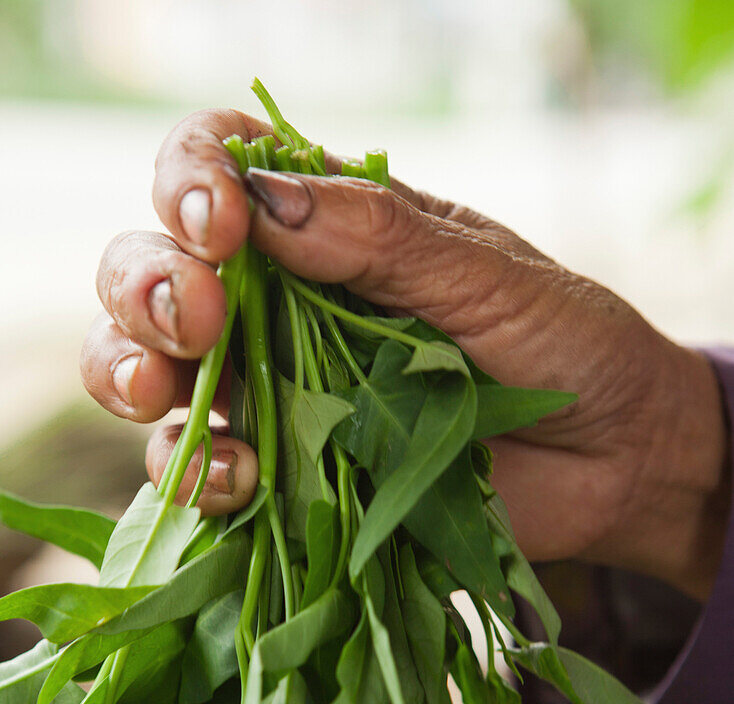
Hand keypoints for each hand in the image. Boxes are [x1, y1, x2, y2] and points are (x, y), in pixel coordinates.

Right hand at [81, 109, 729, 597]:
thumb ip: (383, 238)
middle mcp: (283, 306)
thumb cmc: (567, 343)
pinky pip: (204, 471)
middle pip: (153, 273)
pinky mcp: (290, 475)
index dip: (188, 182)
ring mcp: (278, 393)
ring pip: (152, 372)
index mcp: (329, 228)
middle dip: (146, 287)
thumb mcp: (486, 274)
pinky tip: (234, 479)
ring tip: (168, 393)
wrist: (613, 458)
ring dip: (132, 374)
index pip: (216, 170)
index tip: (220, 224)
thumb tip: (262, 202)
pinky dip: (195, 473)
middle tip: (194, 315)